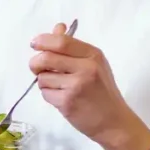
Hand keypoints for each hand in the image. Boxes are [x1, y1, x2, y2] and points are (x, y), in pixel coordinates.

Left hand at [30, 24, 149, 149]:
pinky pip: (45, 93)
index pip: (62, 41)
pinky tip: (61, 98)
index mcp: (93, 55)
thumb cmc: (103, 92)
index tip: (35, 44)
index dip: (43, 41)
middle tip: (37, 68)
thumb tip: (58, 27)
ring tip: (58, 88)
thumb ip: (74, 48)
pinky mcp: (68, 102)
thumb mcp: (94, 65)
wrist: (114, 122)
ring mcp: (76, 85)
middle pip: (46, 57)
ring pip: (43, 77)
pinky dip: (48, 95)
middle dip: (35, 63)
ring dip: (44, 82)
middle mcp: (86, 67)